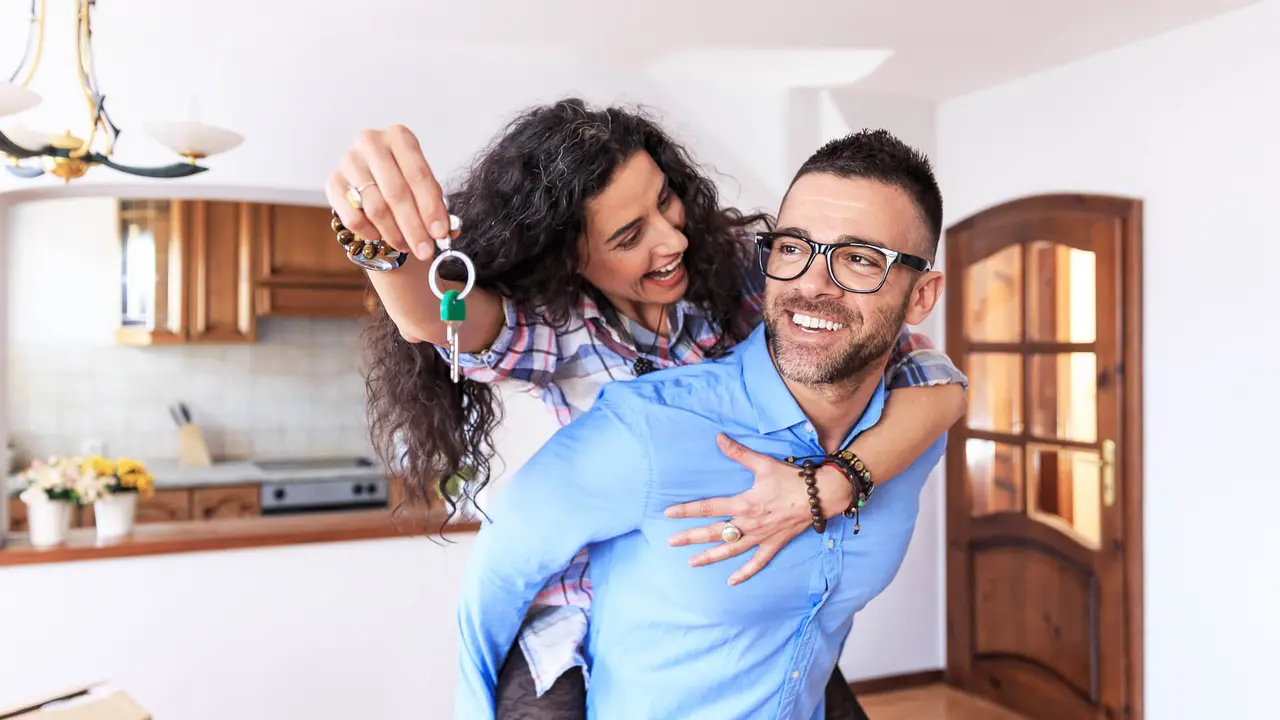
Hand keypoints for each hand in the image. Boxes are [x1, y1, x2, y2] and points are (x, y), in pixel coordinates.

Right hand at [325, 125, 450, 261]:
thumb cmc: (403, 179)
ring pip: (375, 207)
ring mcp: (348, 161)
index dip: (431, 208)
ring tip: (407, 246)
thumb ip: (436, 206)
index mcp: (399, 137)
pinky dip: (370, 232)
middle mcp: (371, 142)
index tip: (440, 233)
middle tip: (425, 250)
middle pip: (396, 193)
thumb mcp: (424, 186)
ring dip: (394, 233)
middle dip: (414, 227)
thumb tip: (449, 231)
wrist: (373, 177)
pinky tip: (382, 238)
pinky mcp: (333, 181)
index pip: (418, 175)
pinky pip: (352, 216)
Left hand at [664, 434, 852, 585]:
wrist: (821, 495)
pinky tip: (732, 581)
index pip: (708, 507)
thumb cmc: (791, 478)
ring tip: (692, 563)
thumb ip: (738, 453)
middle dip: (691, 537)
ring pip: (730, 550)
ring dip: (710, 557)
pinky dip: (745, 572)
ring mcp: (761, 536)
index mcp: (744, 503)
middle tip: (671, 542)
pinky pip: (758, 562)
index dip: (687, 510)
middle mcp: (749, 523)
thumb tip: (719, 438)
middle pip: (714, 532)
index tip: (668, 514)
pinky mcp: (774, 544)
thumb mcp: (763, 464)